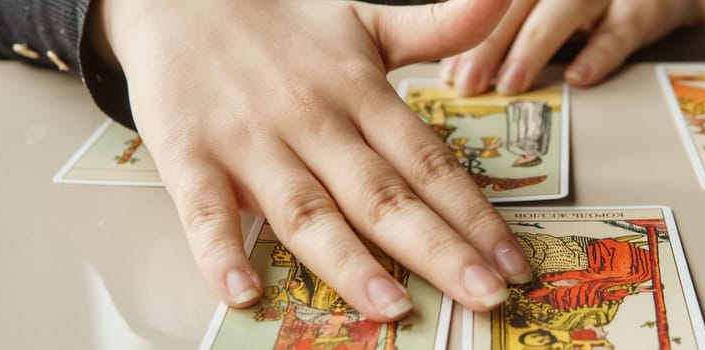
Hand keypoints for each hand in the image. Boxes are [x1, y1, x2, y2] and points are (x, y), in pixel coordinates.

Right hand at [93, 0, 532, 320]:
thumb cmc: (282, 24)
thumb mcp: (365, 21)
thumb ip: (437, 26)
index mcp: (361, 95)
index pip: (428, 164)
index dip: (474, 215)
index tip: (513, 263)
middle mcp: (314, 123)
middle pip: (383, 196)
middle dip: (437, 249)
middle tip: (484, 296)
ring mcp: (252, 142)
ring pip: (307, 211)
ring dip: (350, 263)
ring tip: (392, 307)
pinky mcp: (191, 155)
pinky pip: (204, 210)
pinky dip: (221, 251)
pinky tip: (244, 294)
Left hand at [441, 0, 697, 95]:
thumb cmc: (590, 9)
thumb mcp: (542, 9)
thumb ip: (507, 30)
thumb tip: (459, 71)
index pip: (494, 5)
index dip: (468, 36)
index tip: (451, 74)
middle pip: (519, 3)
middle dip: (490, 44)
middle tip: (470, 85)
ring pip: (565, 8)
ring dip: (534, 46)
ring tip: (511, 84)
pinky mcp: (644, 9)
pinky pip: (621, 30)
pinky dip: (599, 54)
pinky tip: (578, 79)